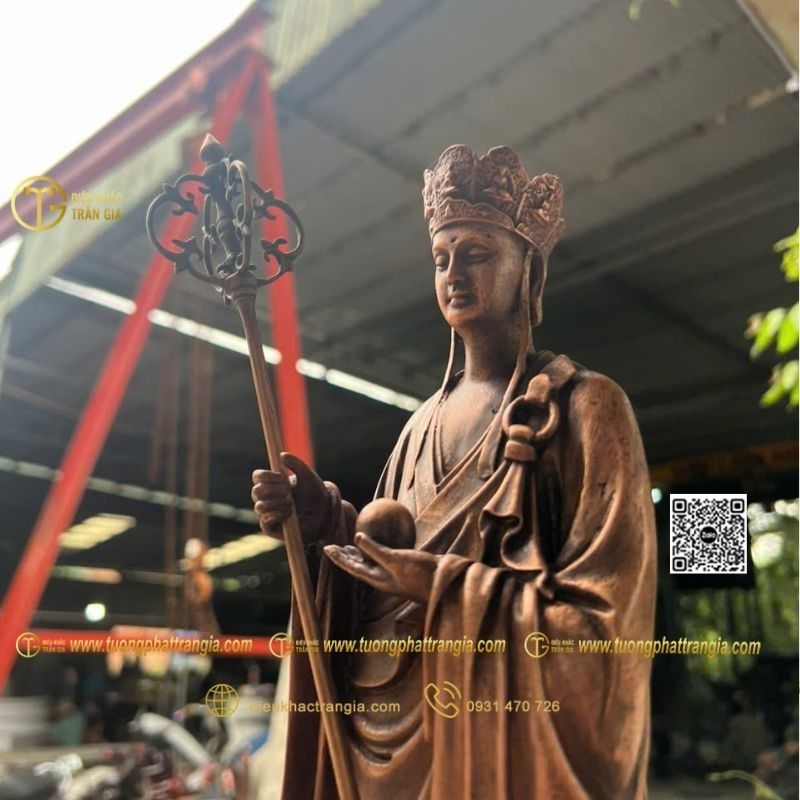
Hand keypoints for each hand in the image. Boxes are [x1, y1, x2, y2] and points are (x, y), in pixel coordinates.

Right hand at [252, 452, 330, 543]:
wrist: (324, 513)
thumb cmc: (314, 493)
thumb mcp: (307, 476)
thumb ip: (296, 464)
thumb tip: (282, 455)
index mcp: (272, 484)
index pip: (257, 477)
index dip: (266, 476)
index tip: (282, 477)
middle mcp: (267, 498)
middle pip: (256, 491)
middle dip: (272, 490)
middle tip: (288, 490)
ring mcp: (267, 513)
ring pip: (259, 507)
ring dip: (276, 503)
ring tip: (291, 503)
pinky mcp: (271, 528)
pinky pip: (265, 521)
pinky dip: (276, 515)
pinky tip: (289, 512)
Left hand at [323, 532, 437, 602]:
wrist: (444, 582)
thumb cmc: (419, 574)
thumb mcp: (395, 560)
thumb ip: (375, 550)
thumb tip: (356, 536)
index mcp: (377, 579)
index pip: (352, 567)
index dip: (339, 557)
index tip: (326, 547)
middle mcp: (383, 578)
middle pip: (358, 566)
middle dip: (345, 557)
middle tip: (333, 546)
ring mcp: (394, 574)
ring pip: (371, 563)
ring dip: (359, 554)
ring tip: (350, 545)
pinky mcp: (404, 568)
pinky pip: (385, 557)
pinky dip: (377, 549)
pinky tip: (381, 540)